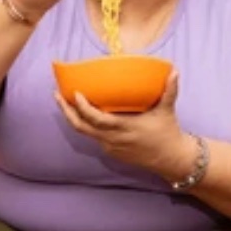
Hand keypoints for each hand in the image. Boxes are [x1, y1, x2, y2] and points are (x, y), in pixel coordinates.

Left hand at [55, 69, 193, 176]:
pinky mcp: (111, 152)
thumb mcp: (167, 110)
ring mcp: (110, 147)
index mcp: (124, 128)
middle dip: (66, 111)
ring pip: (85, 133)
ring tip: (64, 101)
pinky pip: (93, 137)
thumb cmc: (168, 133)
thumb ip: (169, 90)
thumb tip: (174, 70)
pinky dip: (85, 124)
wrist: (170, 160)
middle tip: (56, 94)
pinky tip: (82, 112)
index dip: (83, 107)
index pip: (96, 119)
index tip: (75, 93)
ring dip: (73, 117)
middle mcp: (113, 139)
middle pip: (81, 127)